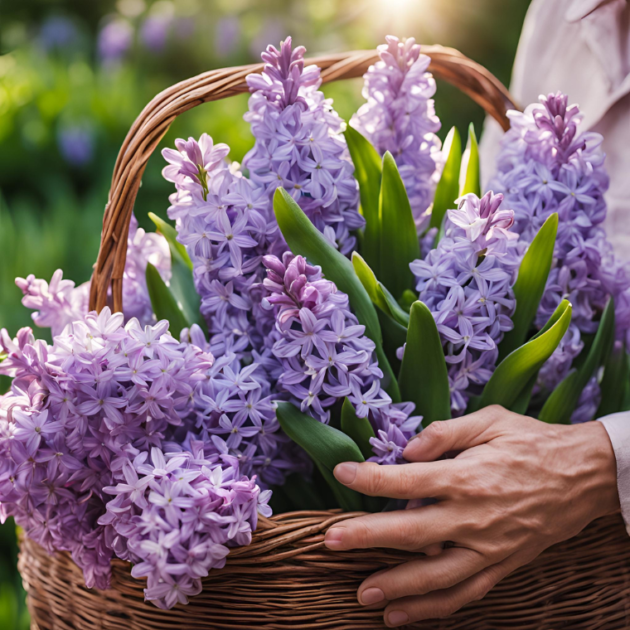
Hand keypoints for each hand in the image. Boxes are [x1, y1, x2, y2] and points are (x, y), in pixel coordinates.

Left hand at [324, 406, 618, 626]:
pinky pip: (465, 594)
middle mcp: (475, 517)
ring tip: (362, 595)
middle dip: (368, 537)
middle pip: (412, 532)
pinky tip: (403, 616)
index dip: (370, 477)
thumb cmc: (531, 442)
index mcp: (468, 476)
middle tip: (331, 541)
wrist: (582, 476)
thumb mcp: (491, 420)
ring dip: (398, 587)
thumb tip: (407, 449)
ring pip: (437, 575)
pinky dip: (433, 609)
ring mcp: (488, 548)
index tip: (342, 472)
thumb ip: (445, 432)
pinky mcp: (501, 566)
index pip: (407, 480)